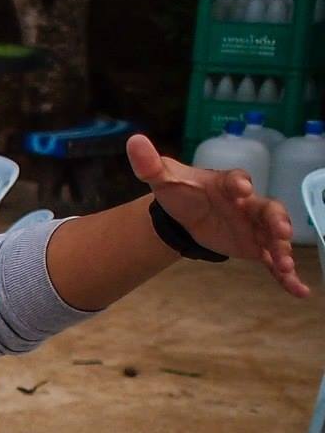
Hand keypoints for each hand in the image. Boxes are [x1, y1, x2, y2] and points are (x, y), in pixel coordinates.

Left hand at [128, 133, 303, 295]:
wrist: (184, 214)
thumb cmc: (181, 192)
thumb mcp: (163, 179)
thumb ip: (150, 163)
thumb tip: (134, 141)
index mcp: (227, 183)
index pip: (237, 180)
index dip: (240, 183)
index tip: (241, 188)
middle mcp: (248, 203)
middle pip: (267, 208)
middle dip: (276, 220)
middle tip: (281, 232)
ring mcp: (255, 226)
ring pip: (274, 236)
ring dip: (282, 249)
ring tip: (285, 265)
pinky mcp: (255, 247)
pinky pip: (272, 261)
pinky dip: (285, 276)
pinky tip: (299, 291)